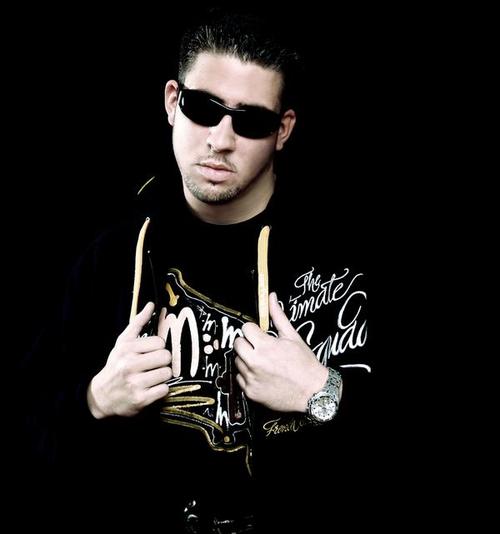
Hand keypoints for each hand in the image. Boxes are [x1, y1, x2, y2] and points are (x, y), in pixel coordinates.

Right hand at [87, 302, 171, 417]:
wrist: (101, 396)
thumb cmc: (116, 365)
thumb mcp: (123, 342)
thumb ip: (138, 322)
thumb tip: (151, 305)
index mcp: (127, 348)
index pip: (160, 342)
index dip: (158, 347)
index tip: (150, 352)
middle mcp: (129, 365)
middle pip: (166, 357)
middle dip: (163, 361)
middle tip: (154, 365)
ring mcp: (135, 383)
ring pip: (167, 373)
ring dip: (163, 376)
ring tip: (153, 376)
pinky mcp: (140, 399)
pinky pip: (164, 389)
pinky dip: (161, 389)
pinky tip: (152, 388)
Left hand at [233, 292, 327, 412]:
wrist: (312, 392)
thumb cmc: (305, 365)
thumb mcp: (292, 336)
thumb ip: (278, 316)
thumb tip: (271, 298)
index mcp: (265, 346)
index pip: (245, 328)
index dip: (253, 329)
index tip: (260, 334)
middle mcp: (255, 362)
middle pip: (237, 344)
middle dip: (247, 342)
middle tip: (259, 347)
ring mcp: (252, 378)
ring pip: (237, 360)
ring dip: (246, 358)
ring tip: (262, 362)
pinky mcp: (250, 392)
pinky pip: (239, 377)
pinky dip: (247, 375)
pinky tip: (261, 374)